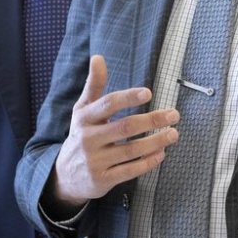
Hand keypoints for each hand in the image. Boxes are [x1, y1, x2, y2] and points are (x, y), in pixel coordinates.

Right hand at [51, 55, 179, 207]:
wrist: (64, 176)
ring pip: (131, 150)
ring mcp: (95, 161)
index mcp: (84, 118)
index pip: (108, 104)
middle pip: (125, 127)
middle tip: (174, 115)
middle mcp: (88, 139)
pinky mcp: (103, 179)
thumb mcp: (82, 110)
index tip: (148, 93)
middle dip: (152, 120)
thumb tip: (98, 57)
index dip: (128, 97)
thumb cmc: (81, 135)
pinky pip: (130, 170)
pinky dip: (148, 162)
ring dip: (156, 142)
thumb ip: (94, 85)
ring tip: (173, 134)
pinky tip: (161, 154)